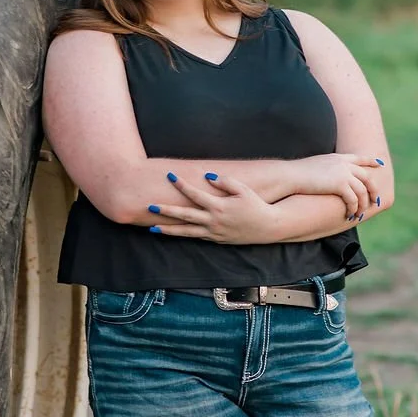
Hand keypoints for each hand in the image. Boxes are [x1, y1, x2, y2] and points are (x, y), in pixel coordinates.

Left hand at [148, 174, 283, 242]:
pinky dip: (183, 235)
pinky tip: (173, 233)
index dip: (181, 184)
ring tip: (152, 229)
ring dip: (168, 230)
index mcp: (218, 207)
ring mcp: (213, 233)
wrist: (268, 227)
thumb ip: (225, 182)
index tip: (169, 176)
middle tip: (150, 207)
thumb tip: (207, 177)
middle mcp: (213, 221)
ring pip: (186, 232)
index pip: (194, 194)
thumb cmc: (256, 205)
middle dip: (166, 211)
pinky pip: (196, 237)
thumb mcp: (243, 189)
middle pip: (184, 216)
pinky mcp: (216, 240)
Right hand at [283, 154, 383, 216]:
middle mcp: (344, 164)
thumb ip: (328, 169)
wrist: (292, 175)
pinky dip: (353, 208)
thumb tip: (330, 178)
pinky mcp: (340, 185)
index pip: (359, 158)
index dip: (371, 161)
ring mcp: (343, 173)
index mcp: (339, 158)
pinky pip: (353, 199)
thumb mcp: (317, 165)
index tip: (380, 164)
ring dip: (362, 204)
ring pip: (362, 191)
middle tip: (375, 200)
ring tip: (359, 214)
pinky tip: (349, 214)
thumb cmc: (298, 173)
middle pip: (367, 177)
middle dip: (373, 190)